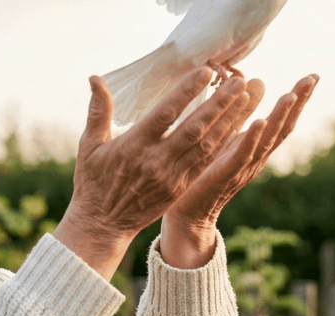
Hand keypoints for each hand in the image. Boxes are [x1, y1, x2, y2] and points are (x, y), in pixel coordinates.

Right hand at [53, 67, 253, 278]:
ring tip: (245, 98)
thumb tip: (95, 77)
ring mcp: (171, 176)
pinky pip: (206, 161)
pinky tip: (237, 127)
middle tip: (238, 81)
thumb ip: (97, 111)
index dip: (186, 92)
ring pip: (206, 144)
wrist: (102, 225)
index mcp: (134, 146)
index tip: (204, 72)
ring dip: (228, 121)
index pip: (165, 113)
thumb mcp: (89, 145)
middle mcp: (156, 161)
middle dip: (219, 103)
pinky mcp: (180, 187)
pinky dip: (223, 143)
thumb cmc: (93, 182)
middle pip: (194, 127)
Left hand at [160, 74, 319, 268]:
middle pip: (282, 128)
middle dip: (298, 103)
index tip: (312, 77)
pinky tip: (259, 121)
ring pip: (267, 140)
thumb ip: (240, 114)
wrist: (187, 212)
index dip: (298, 100)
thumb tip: (258, 80)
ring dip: (279, 117)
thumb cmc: (203, 173)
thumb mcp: (224, 137)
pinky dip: (252, 139)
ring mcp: (242, 168)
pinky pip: (242, 156)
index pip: (281, 121)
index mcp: (255, 148)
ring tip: (291, 94)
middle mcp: (255, 158)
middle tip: (312, 78)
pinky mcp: (224, 175)